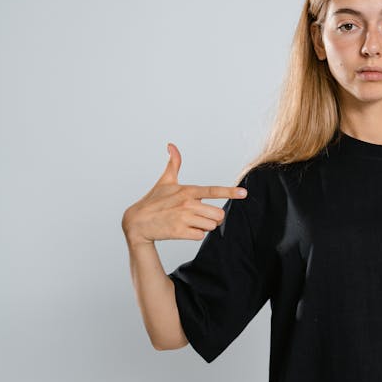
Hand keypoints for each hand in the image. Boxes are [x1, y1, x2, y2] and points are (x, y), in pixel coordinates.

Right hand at [121, 142, 247, 245]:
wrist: (137, 222)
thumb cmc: (153, 201)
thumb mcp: (165, 181)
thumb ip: (173, 163)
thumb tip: (171, 145)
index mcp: (187, 191)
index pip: (212, 190)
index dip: (230, 191)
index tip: (244, 193)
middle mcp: (187, 203)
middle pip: (218, 214)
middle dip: (213, 218)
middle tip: (200, 216)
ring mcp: (183, 218)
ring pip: (210, 226)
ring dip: (204, 226)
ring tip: (189, 222)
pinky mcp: (179, 232)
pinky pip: (200, 236)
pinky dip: (195, 234)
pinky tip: (184, 230)